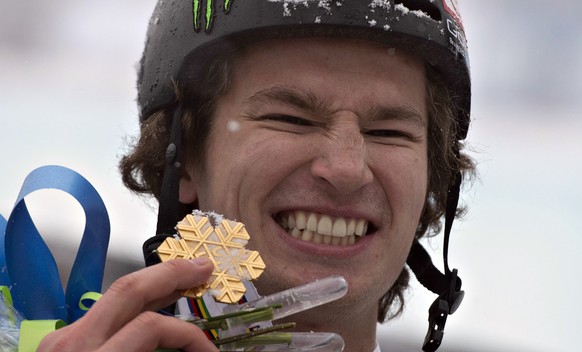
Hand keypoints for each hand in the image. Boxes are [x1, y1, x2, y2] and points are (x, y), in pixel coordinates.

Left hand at [38, 258, 217, 351]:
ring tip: (183, 281)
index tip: (208, 350)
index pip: (150, 327)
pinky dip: (134, 307)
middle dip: (171, 274)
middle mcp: (73, 344)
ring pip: (114, 295)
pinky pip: (104, 315)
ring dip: (153, 285)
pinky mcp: (58, 342)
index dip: (188, 335)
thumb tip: (190, 351)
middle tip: (202, 269)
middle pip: (128, 290)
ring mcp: (62, 339)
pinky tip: (151, 306)